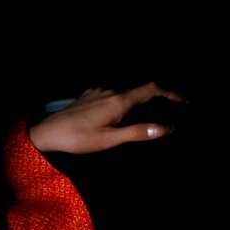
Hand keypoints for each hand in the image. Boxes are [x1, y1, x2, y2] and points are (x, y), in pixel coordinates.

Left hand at [27, 81, 189, 154]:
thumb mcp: (110, 140)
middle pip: (139, 90)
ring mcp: (98, 92)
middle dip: (155, 100)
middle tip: (166, 113)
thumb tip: (165, 128)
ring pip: (125, 93)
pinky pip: (111, 95)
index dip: (169, 93)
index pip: (151, 89)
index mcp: (118, 101)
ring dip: (137, 102)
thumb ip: (137, 133)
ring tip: (145, 116)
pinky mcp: (88, 96)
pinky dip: (122, 103)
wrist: (47, 133)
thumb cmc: (78, 139)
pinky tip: (118, 116)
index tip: (182, 101)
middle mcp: (110, 91)